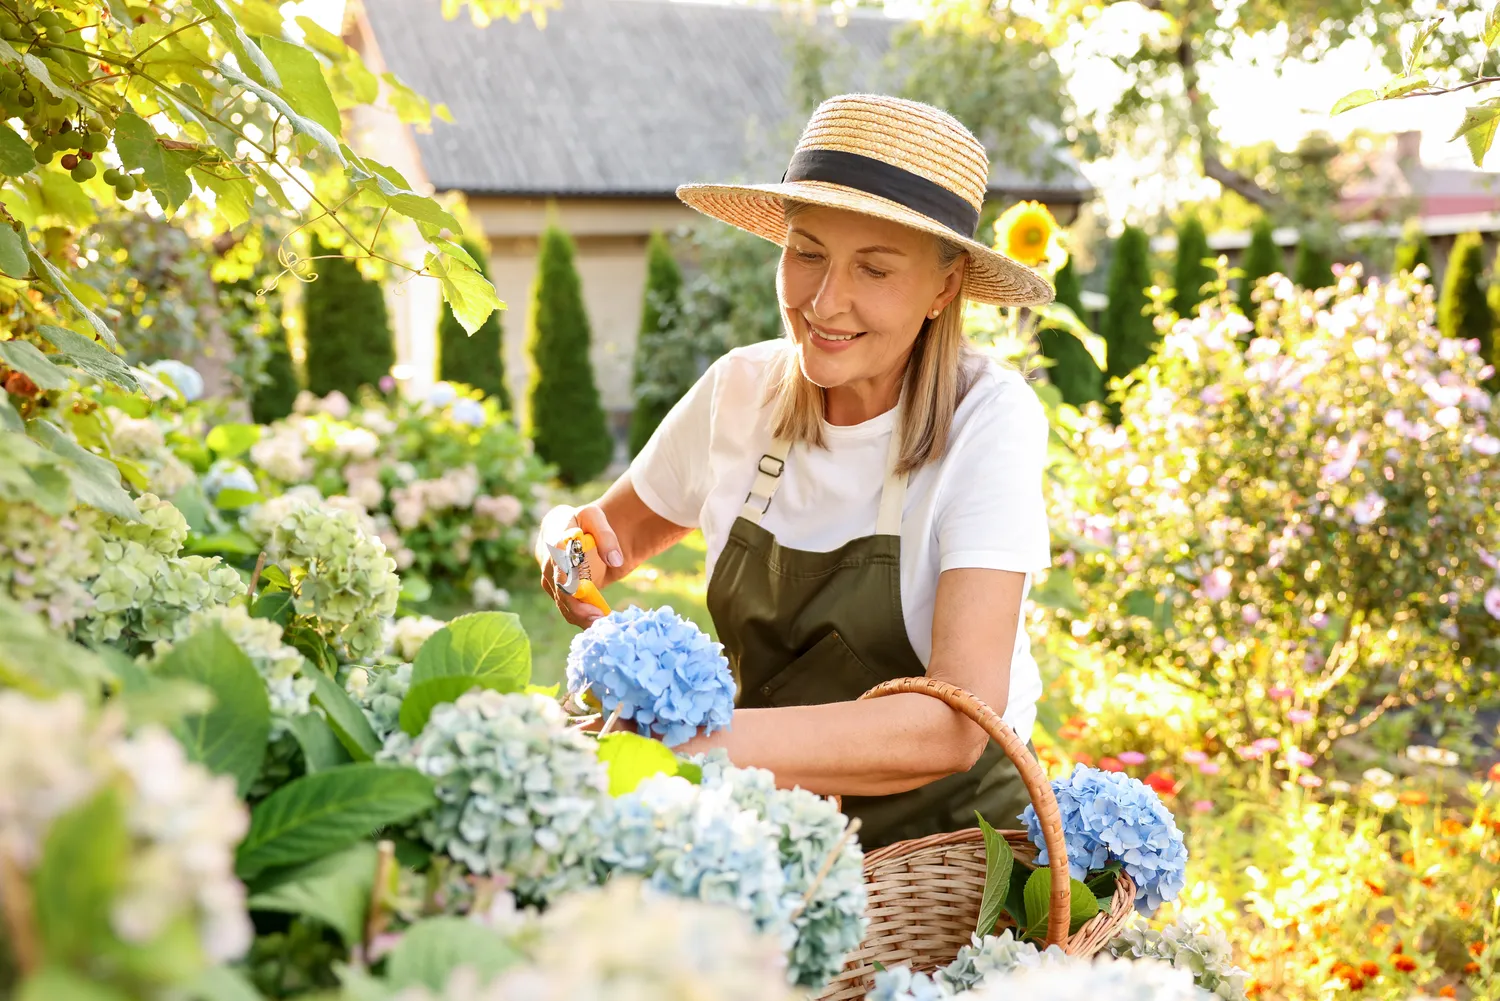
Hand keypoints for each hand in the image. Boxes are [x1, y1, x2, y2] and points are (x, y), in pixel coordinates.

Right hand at [537, 502, 623, 627]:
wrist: (570, 531)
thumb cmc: (583, 522)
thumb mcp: (595, 517)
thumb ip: (606, 535)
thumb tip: (616, 560)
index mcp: (554, 537)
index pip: (558, 556)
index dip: (567, 573)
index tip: (579, 589)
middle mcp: (548, 560)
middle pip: (559, 585)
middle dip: (577, 603)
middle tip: (598, 616)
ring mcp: (550, 578)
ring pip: (561, 600)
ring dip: (580, 615)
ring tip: (601, 625)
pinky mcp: (556, 591)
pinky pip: (566, 607)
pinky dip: (580, 618)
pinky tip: (596, 626)